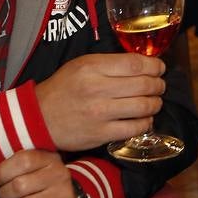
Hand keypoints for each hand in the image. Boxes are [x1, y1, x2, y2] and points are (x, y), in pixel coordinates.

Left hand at [0, 149, 77, 197]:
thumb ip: (15, 165)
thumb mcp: (33, 167)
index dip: (2, 171)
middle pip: (19, 186)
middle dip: (5, 194)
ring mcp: (65, 197)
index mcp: (51, 160)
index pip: (23, 160)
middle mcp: (60, 176)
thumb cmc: (42, 184)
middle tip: (7, 196)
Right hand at [36, 52, 165, 150]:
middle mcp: (97, 88)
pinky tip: (144, 119)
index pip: (136, 64)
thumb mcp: (81, 65)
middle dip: (158, 85)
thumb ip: (110, 64)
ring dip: (155, 104)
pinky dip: (146, 123)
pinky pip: (134, 128)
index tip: (160, 68)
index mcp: (92, 67)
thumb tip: (144, 64)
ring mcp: (100, 113)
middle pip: (144, 85)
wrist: (37, 118)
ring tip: (154, 102)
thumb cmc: (63, 88)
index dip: (155, 66)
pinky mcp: (101, 134)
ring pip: (143, 107)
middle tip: (159, 86)